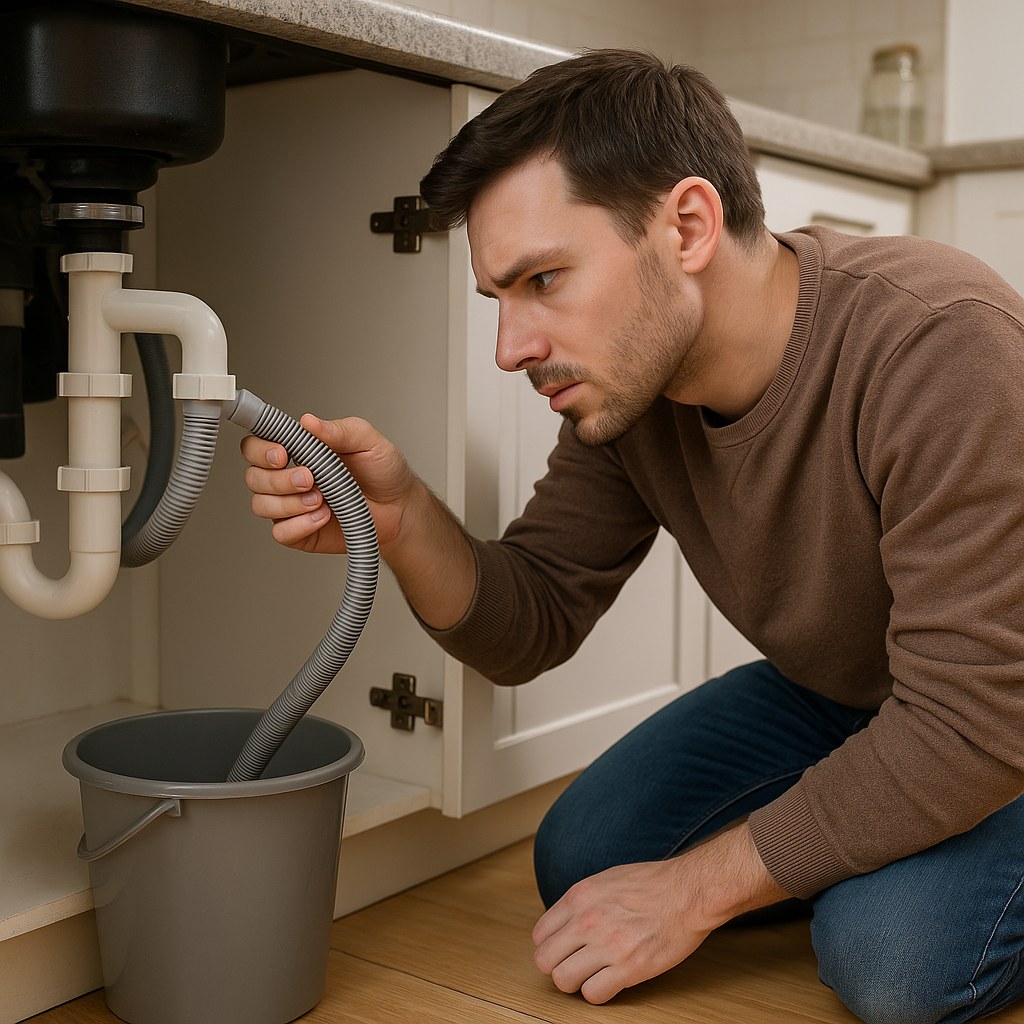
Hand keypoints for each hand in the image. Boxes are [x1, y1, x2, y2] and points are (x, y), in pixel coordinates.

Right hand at [241, 413, 414, 555]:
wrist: (400, 508)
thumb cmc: (383, 472)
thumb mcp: (367, 441)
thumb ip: (338, 430)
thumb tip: (308, 421)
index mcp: (298, 451)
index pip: (256, 446)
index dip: (259, 450)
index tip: (281, 454)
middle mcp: (288, 477)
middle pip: (254, 477)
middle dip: (278, 479)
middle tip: (310, 479)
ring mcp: (291, 505)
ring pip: (262, 506)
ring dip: (289, 503)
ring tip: (321, 499)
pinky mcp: (299, 531)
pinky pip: (280, 533)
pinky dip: (299, 525)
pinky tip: (322, 517)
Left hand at [531, 824, 786, 1003]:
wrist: (687, 892)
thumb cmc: (652, 883)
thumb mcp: (605, 880)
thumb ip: (580, 902)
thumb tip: (563, 923)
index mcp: (579, 897)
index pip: (540, 934)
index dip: (551, 946)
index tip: (563, 950)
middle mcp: (587, 921)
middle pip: (545, 961)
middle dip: (557, 967)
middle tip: (573, 966)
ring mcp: (606, 945)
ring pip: (563, 980)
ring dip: (575, 982)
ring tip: (591, 976)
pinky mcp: (628, 968)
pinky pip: (593, 994)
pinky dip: (598, 993)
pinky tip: (610, 982)